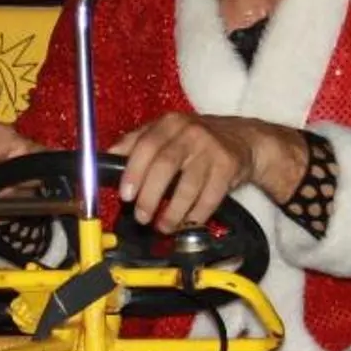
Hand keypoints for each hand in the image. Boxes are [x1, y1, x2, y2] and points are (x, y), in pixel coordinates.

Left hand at [113, 113, 305, 231]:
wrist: (243, 139)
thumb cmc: (196, 140)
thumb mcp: (166, 132)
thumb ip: (137, 143)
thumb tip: (107, 156)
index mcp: (169, 124)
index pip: (146, 145)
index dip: (133, 172)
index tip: (125, 195)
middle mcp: (190, 133)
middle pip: (165, 165)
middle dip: (150, 196)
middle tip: (142, 216)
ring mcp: (211, 150)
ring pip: (188, 186)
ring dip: (173, 212)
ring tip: (163, 226)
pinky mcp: (228, 167)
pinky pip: (210, 197)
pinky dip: (196, 215)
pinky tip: (187, 223)